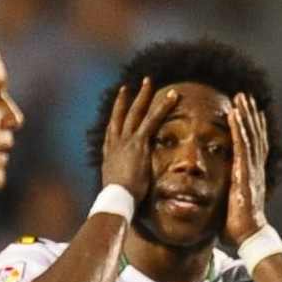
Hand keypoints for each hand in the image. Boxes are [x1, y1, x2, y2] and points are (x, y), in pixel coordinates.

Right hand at [100, 78, 180, 201]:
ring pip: (136, 112)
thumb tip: (124, 196)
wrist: (116, 198)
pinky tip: (172, 95)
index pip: (111, 132)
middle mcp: (115, 144)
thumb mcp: (117, 192)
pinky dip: (163, 106)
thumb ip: (122, 187)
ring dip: (143, 95)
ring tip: (148, 81)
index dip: (114, 119)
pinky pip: (153, 119)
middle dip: (125, 101)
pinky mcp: (139, 142)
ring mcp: (127, 141)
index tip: (116, 110)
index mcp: (109, 155)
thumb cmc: (117, 201)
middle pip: (120, 117)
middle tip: (128, 87)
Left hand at [224, 92, 268, 244]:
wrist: (248, 237)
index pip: (255, 147)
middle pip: (255, 136)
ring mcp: (251, 169)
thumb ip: (227, 200)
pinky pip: (241, 144)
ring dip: (245, 115)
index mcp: (252, 177)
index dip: (255, 130)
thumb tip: (217, 204)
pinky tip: (234, 113)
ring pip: (250, 135)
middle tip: (247, 97)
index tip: (252, 114)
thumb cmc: (238, 229)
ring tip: (241, 97)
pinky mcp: (244, 172)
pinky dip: (238, 127)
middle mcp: (255, 169)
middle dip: (251, 115)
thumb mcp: (231, 209)